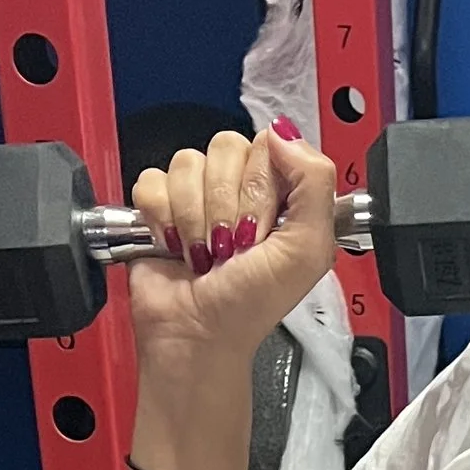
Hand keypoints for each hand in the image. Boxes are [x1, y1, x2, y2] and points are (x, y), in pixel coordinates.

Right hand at [125, 120, 340, 382]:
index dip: (262, 186)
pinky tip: (174, 244)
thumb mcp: (308, 249)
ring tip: (205, 253)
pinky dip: (163, 217)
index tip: (263, 230)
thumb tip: (283, 134)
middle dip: (229, 206)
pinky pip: (153, 179)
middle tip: (233, 246)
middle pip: (226, 147)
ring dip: (196, 217)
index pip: (268, 144)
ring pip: (188, 162)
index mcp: (281, 192)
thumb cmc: (252, 303)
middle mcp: (240, 186)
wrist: (199, 334)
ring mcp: (197, 193)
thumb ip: (315, 183)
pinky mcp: (158, 203)